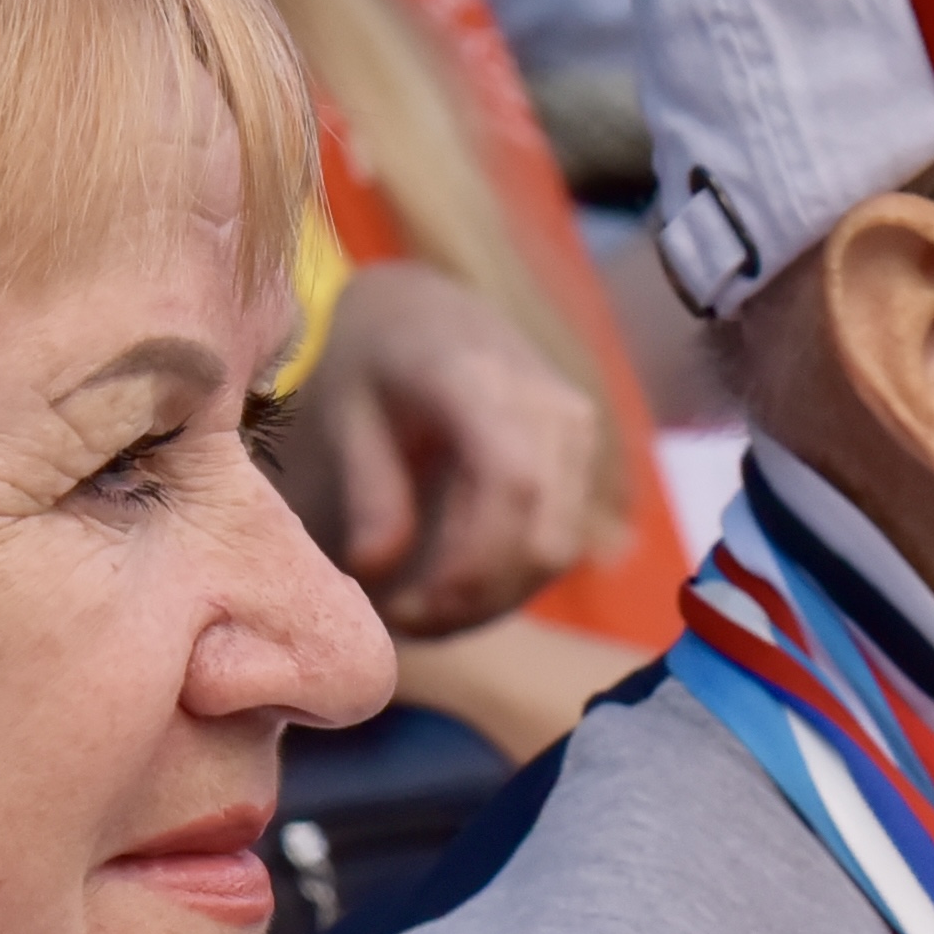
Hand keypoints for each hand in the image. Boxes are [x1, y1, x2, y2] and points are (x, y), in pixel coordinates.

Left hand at [281, 259, 612, 637]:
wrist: (434, 312)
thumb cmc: (379, 360)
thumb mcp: (348, 412)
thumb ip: (369, 489)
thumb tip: (376, 569)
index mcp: (484, 380)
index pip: (512, 485)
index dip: (472, 564)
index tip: (407, 607)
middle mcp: (552, 406)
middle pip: (544, 535)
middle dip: (476, 600)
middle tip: (402, 620)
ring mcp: (579, 435)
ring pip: (558, 551)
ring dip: (492, 600)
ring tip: (420, 609)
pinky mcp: (585, 464)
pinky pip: (560, 544)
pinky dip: (507, 583)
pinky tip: (453, 589)